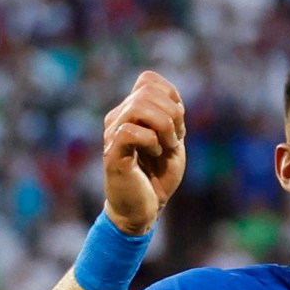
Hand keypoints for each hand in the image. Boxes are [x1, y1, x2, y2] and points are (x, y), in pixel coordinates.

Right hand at [102, 70, 185, 235]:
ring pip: (138, 105)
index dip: (170, 95)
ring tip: (167, 146)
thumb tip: (172, 98)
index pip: (147, 80)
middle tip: (176, 138)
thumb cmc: (157, 177)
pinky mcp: (112, 154)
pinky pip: (130, 131)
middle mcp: (117, 118)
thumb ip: (172, 116)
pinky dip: (151, 141)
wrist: (144, 209)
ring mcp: (112, 135)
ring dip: (164, 126)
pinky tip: (155, 154)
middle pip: (146, 90)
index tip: (177, 123)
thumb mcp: (173, 140)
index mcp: (130, 111)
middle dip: (172, 113)